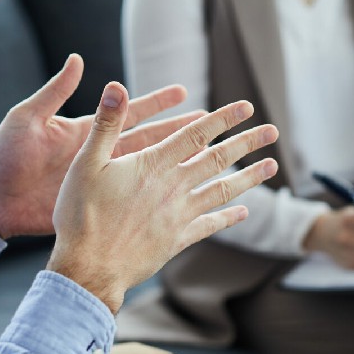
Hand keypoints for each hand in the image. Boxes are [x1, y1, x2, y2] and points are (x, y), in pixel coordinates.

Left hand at [0, 54, 197, 237]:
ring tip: (205, 159)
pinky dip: (155, 198)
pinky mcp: (95, 203)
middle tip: (212, 123)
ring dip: (175, 164)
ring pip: (147, 171)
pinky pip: (131, 200)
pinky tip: (176, 199)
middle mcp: (99, 154)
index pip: (129, 112)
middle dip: (180, 131)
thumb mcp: (27, 119)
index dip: (157, 102)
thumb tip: (76, 59)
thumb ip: (54, 92)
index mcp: (86, 131)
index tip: (185, 91)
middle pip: (149, 140)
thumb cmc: (3, 156)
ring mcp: (99, 180)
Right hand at [47, 83, 278, 313]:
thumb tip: (115, 86)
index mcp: (153, 165)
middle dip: (247, 142)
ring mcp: (179, 215)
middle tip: (273, 131)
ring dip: (249, 178)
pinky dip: (228, 218)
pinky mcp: (177, 240)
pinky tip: (243, 212)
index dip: (223, 119)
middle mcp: (173, 188)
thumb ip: (106, 124)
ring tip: (271, 166)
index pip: (197, 134)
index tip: (246, 107)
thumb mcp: (86, 163)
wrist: (88, 268)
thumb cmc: (81, 214)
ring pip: (222, 191)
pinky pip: (210, 226)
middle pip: (219, 159)